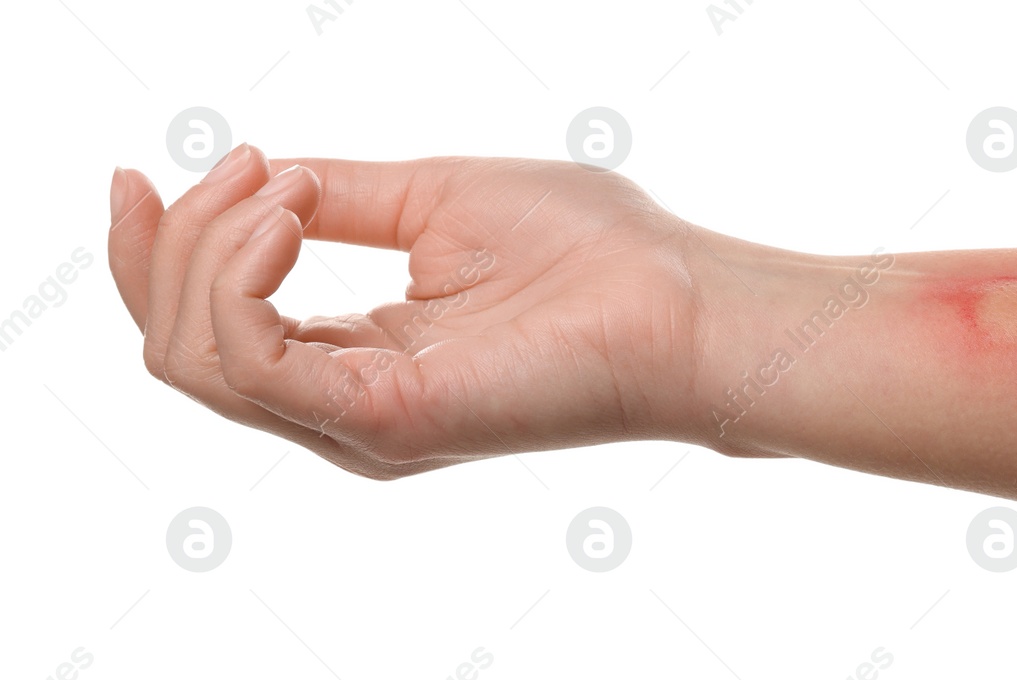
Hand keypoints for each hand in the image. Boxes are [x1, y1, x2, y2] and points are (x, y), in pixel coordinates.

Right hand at [108, 147, 705, 478]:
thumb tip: (251, 176)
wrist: (682, 298)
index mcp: (357, 356)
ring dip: (206, 248)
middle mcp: (344, 404)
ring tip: (278, 188)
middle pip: (180, 345)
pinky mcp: (387, 421)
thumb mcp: (436, 198)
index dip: (158, 250)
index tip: (148, 170)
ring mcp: (360, 424)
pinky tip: (287, 217)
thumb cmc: (592, 250)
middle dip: (173, 242)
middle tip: (244, 165)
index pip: (209, 327)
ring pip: (195, 357)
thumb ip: (336, 198)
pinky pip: (251, 364)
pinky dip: (240, 275)